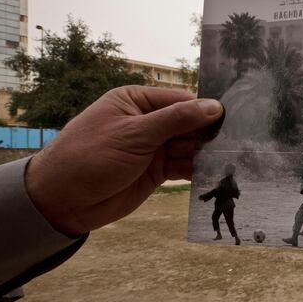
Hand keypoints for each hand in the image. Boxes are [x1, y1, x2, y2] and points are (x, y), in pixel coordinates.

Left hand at [25, 86, 223, 235]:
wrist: (62, 200)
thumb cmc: (89, 157)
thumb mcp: (134, 134)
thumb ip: (176, 120)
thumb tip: (213, 107)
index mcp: (136, 101)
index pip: (180, 101)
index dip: (205, 109)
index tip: (232, 117)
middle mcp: (146, 122)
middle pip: (188, 124)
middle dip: (209, 133)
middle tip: (240, 139)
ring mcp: (152, 148)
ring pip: (188, 146)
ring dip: (207, 153)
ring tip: (234, 157)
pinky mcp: (156, 171)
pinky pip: (183, 167)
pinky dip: (198, 170)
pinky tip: (217, 171)